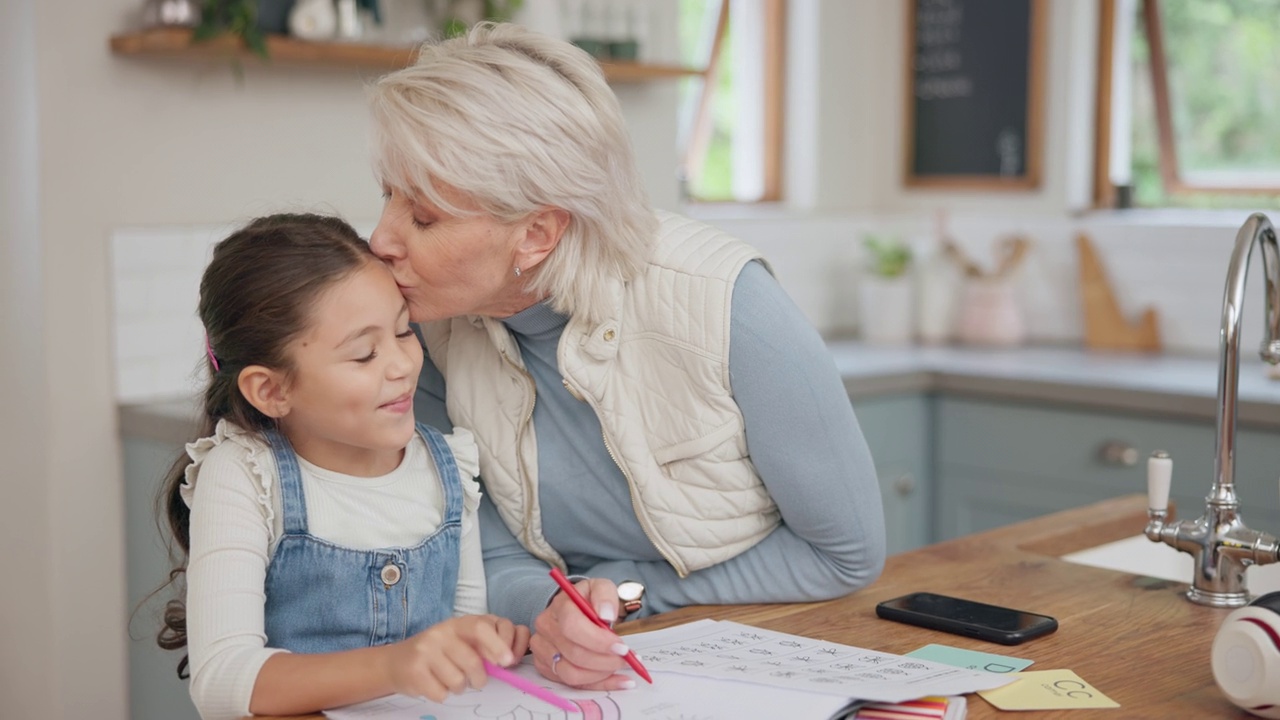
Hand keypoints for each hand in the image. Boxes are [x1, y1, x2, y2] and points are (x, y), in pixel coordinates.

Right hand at [383, 614, 529, 701]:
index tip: (508, 662)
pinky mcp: (415, 671)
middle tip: (478, 681)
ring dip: (460, 687)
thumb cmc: (440, 653)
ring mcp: (426, 651)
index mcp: (459, 623)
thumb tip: (509, 659)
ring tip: (450, 679)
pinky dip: (443, 694)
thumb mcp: (463, 641)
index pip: (482, 627)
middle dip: (480, 677)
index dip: (499, 644)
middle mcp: (441, 633)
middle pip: (472, 660)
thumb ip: (486, 645)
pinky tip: (435, 683)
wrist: (397, 661)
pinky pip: (441, 693)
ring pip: (458, 681)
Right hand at [530, 577, 633, 689]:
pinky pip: (571, 684)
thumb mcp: (601, 587)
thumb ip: (605, 596)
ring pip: (570, 673)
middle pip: (574, 653)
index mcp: (559, 606)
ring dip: (601, 674)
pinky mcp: (545, 667)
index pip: (573, 626)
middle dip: (605, 661)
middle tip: (626, 659)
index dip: (599, 641)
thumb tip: (606, 616)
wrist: (572, 609)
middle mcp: (546, 628)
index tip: (622, 647)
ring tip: (619, 667)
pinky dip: (597, 684)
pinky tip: (616, 679)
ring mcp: (542, 649)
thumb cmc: (588, 600)